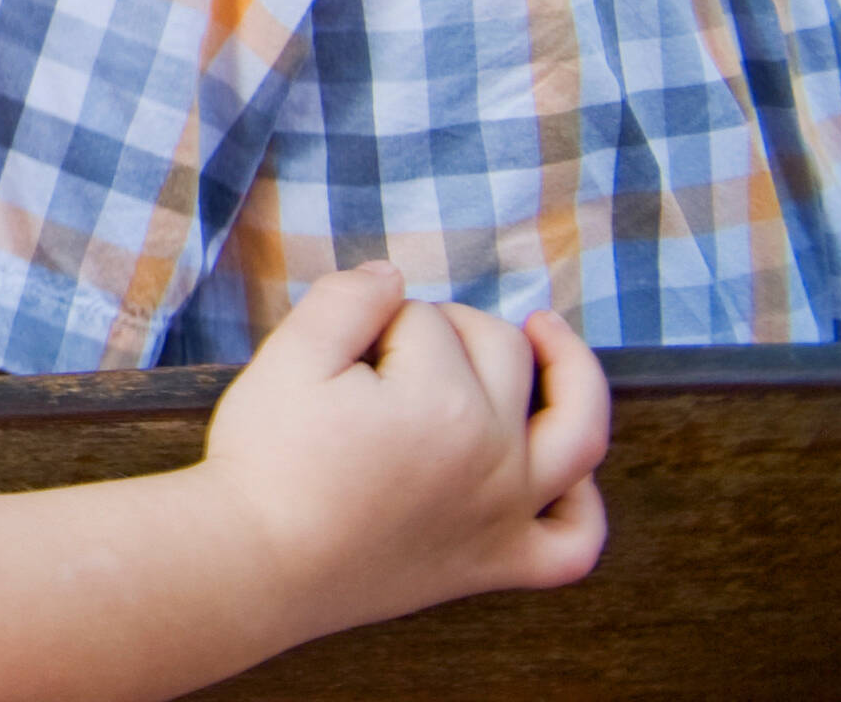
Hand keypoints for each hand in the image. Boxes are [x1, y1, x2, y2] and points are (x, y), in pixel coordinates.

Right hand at [202, 261, 608, 641]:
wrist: (255, 562)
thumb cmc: (268, 460)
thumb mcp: (289, 356)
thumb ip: (346, 299)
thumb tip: (393, 276)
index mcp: (445, 401)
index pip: (425, 320)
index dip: (376, 322)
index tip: (336, 352)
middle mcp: (497, 455)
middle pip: (500, 351)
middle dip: (448, 328)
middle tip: (386, 345)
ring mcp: (509, 514)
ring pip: (578, 430)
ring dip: (572, 373)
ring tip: (546, 335)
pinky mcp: (501, 564)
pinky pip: (576, 539)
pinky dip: (584, 505)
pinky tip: (564, 475)